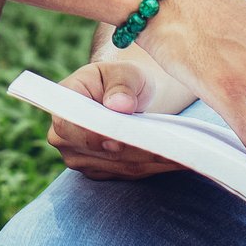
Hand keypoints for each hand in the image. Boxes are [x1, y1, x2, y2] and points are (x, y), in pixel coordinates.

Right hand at [47, 59, 186, 180]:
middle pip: (99, 151)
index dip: (92, 136)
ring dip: (151, 161)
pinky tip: (179, 160)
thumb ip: (121, 85)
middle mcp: (64, 136)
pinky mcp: (102, 171)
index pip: (69, 126)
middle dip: (135, 150)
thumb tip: (119, 104)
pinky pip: (130, 172)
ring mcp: (81, 158)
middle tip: (167, 148)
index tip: (117, 141)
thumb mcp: (123, 72)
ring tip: (182, 154)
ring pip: (119, 165)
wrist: (125, 96)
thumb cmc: (122, 79)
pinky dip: (155, 166)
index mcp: (63, 104)